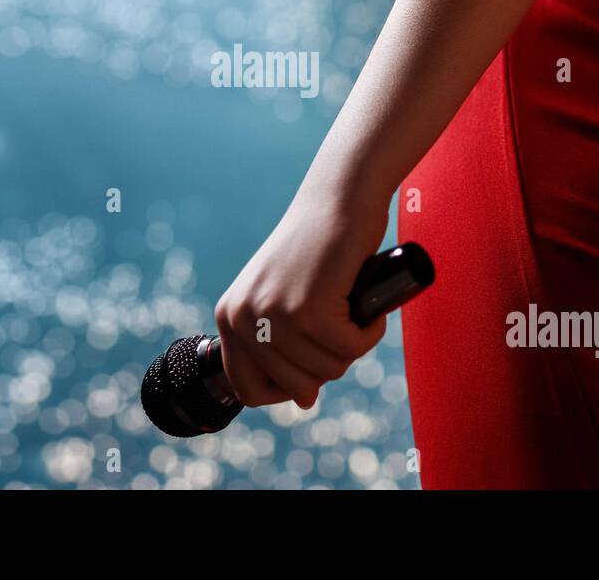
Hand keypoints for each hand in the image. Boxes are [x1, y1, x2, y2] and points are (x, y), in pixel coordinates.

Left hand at [214, 184, 390, 408]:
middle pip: (296, 386)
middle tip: (341, 323)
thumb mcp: (285, 299)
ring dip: (352, 345)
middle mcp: (243, 317)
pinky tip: (368, 306)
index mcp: (229, 316)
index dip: (286, 388)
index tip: (311, 365)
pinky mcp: (310, 309)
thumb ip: (281, 346)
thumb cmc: (317, 248)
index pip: (248, 389)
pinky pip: (351, 348)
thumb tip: (302, 402)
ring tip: (354, 308)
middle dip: (329, 363)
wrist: (337, 197)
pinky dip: (369, 332)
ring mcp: (274, 314)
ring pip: (328, 370)